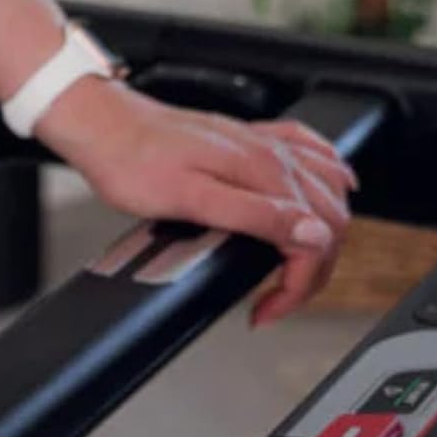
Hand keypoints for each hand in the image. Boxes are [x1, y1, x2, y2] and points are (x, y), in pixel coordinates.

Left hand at [37, 80, 356, 325]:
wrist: (104, 126)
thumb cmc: (133, 162)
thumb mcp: (191, 199)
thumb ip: (256, 216)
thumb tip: (312, 234)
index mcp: (263, 172)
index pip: (315, 239)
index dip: (298, 285)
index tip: (268, 309)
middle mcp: (272, 154)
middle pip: (331, 218)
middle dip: (315, 270)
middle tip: (278, 300)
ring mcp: (263, 144)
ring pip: (328, 189)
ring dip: (327, 232)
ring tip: (299, 267)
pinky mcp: (250, 138)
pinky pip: (311, 150)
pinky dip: (330, 175)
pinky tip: (331, 185)